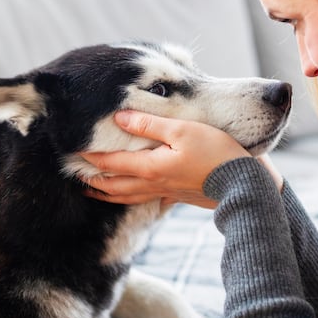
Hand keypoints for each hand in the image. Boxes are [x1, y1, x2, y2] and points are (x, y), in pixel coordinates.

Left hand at [81, 110, 251, 207]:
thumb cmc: (216, 153)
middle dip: (93, 182)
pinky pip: (148, 200)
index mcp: (150, 167)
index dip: (91, 158)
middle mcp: (154, 184)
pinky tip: (137, 196)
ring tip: (95, 192)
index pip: (111, 163)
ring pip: (129, 197)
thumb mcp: (183, 130)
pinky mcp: (179, 197)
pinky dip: (133, 198)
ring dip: (108, 194)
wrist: (245, 185)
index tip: (73, 153)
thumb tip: (119, 117)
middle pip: (114, 186)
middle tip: (76, 178)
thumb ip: (150, 123)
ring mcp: (167, 193)